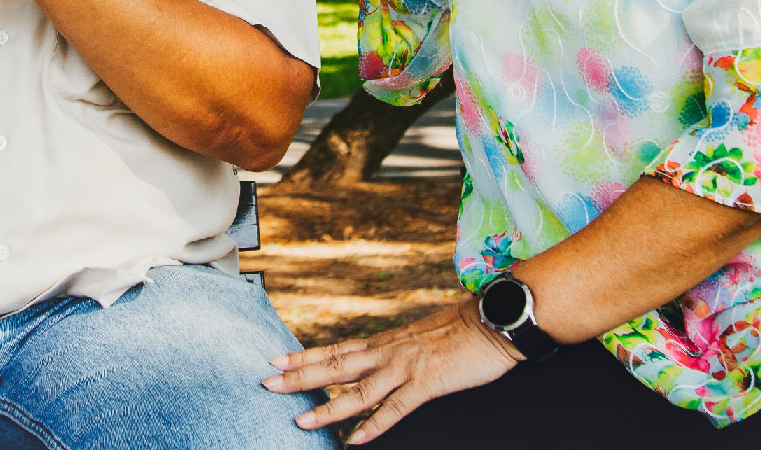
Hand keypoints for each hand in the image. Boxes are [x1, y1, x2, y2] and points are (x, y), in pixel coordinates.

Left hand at [261, 299, 519, 443]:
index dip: (304, 356)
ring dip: (328, 406)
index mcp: (386, 341)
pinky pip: (396, 408)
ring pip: (358, 391)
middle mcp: (388, 352)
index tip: (275, 359)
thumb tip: (377, 358)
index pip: (336, 349)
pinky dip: (375, 425)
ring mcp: (406, 368)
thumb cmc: (461, 329)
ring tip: (301, 420)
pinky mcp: (427, 383)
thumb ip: (396, 349)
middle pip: (336, 367)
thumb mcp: (418, 336)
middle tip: (267, 382)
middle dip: (300, 376)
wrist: (493, 321)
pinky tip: (356, 440)